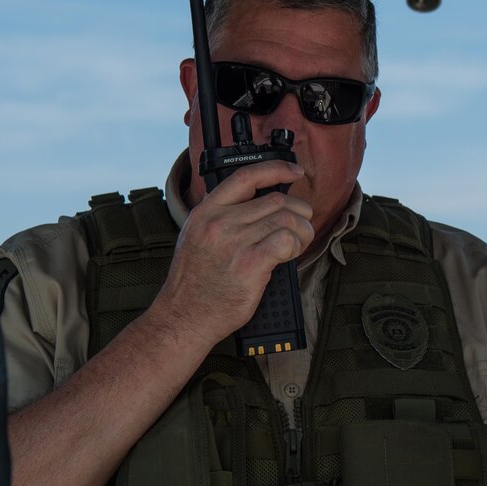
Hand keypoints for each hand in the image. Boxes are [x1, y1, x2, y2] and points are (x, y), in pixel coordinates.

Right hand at [150, 160, 314, 345]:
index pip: (246, 177)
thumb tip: (260, 206)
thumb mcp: (196, 237)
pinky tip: (290, 255)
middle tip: (301, 227)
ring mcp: (234, 243)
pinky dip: (296, 246)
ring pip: (286, 220)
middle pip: (276, 201)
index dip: (276, 169)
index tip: (294, 172)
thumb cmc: (193, 283)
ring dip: (302, 231)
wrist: (184, 316)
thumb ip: (222, 218)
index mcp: (206, 212)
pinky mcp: (250, 264)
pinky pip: (286, 241)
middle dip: (298, 212)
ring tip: (299, 244)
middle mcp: (220, 223)